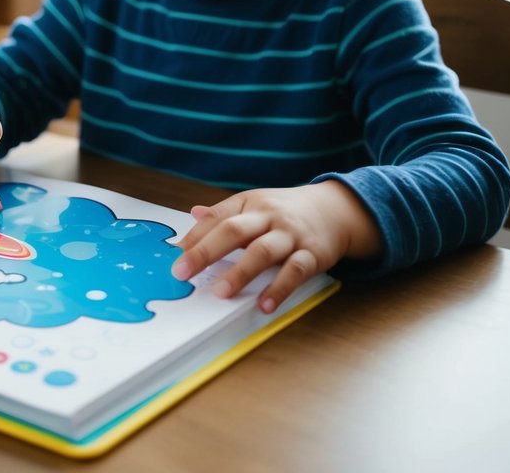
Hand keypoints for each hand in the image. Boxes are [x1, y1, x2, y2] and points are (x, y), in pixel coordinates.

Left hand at [171, 180, 380, 312]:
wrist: (335, 209)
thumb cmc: (285, 211)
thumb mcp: (254, 205)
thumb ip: (224, 214)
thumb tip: (193, 214)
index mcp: (249, 203)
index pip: (217, 218)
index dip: (194, 237)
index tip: (174, 257)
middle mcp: (268, 216)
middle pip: (233, 231)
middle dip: (205, 252)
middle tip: (182, 272)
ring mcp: (290, 235)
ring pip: (262, 251)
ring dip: (240, 272)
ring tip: (221, 292)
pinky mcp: (312, 254)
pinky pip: (295, 271)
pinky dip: (279, 289)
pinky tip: (265, 305)